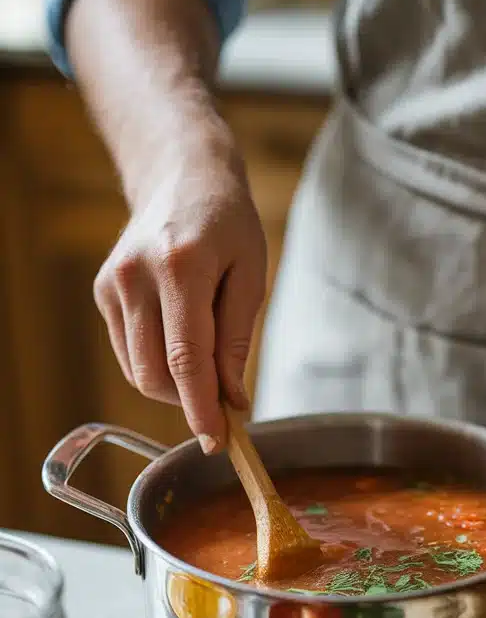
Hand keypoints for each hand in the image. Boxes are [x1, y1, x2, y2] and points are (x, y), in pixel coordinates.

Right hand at [94, 129, 266, 451]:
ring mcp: (113, 285)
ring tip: (206, 361)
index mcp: (180, 267)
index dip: (201, 408)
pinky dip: (158, 363)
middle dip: (191, 400)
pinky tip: (179, 337)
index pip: (187, 358)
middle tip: (224, 402)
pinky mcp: (103, 292)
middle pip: (156, 373)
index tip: (217, 441)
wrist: (181, 176)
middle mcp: (136, 276)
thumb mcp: (251, 275)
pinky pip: (130, 353)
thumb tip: (232, 400)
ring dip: (175, 386)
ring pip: (139, 371)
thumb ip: (237, 340)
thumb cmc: (227, 223)